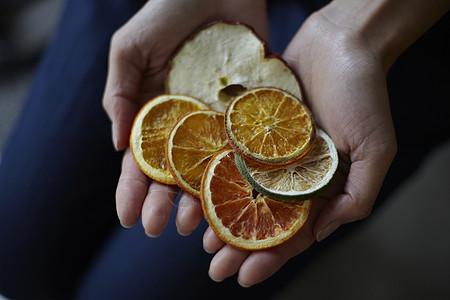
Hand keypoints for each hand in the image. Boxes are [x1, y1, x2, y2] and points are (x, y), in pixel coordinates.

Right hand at [102, 0, 268, 233]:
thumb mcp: (129, 50)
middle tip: (160, 228)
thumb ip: (120, 94)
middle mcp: (187, 126)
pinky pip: (243, 150)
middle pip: (174, 175)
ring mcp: (218, 124)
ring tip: (196, 225)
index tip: (128, 217)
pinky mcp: (248, 115)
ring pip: (209, 172)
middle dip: (164, 204)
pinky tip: (236, 200)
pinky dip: (239, 177)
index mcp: (156, 116)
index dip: (132, 190)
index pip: (140, 161)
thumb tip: (118, 147)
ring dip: (200, 201)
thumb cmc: (168, 12)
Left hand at [203, 8, 397, 285]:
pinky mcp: (247, 126)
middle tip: (216, 269)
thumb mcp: (375, 149)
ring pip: (238, 191)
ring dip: (220, 217)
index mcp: (317, 185)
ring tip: (202, 240)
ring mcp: (266, 150)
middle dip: (238, 246)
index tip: (246, 277)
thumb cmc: (364, 93)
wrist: (340, 42)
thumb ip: (356, 197)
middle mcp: (288, 172)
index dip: (270, 257)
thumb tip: (319, 235)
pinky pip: (227, 155)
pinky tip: (194, 194)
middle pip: (259, 217)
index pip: (291, 231)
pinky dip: (211, 175)